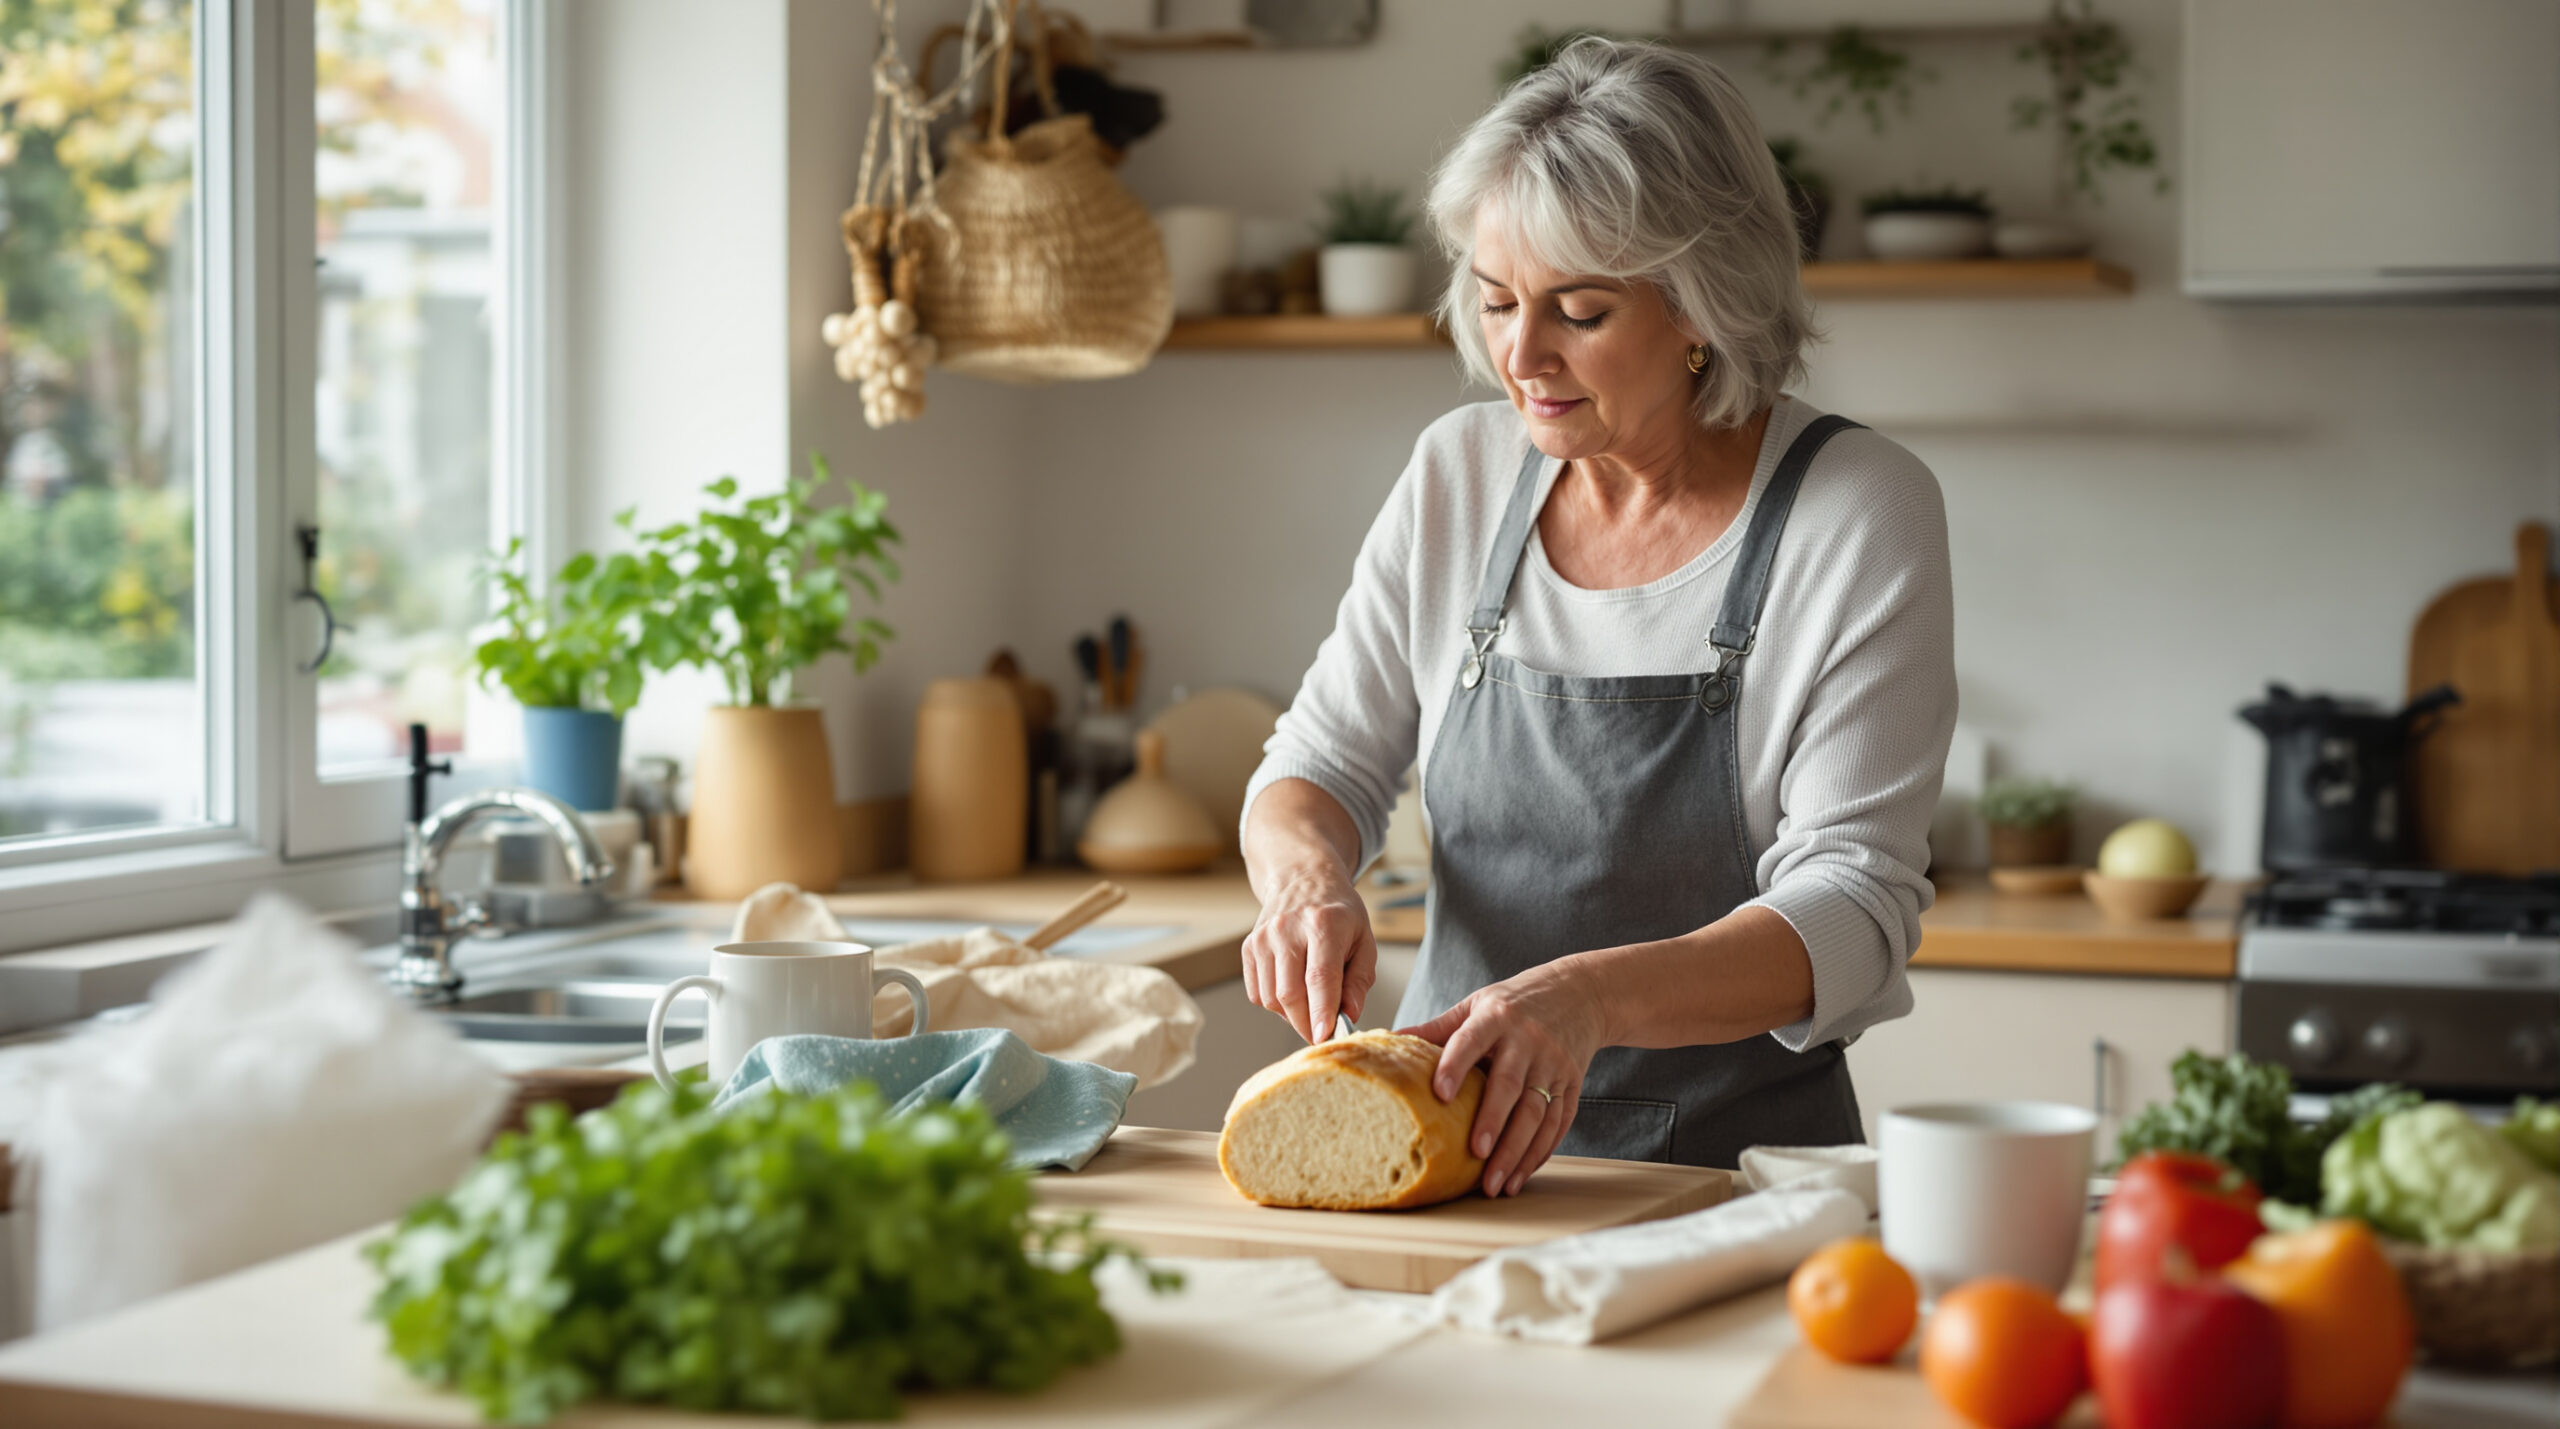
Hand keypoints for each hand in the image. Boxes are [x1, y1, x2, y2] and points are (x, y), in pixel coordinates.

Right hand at [1241, 862, 1377, 1043]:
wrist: (1302, 879)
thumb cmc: (1339, 914)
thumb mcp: (1363, 940)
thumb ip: (1359, 980)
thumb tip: (1349, 1015)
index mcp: (1323, 923)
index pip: (1320, 977)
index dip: (1322, 1012)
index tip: (1326, 1038)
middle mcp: (1287, 928)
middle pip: (1291, 993)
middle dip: (1306, 1024)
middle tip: (1322, 1035)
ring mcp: (1263, 937)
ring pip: (1271, 999)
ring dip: (1292, 1016)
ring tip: (1310, 1007)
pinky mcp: (1248, 947)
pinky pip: (1257, 994)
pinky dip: (1275, 1004)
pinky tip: (1293, 991)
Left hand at [1402, 959, 1608, 1197]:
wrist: (1580, 994)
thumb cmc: (1516, 1002)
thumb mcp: (1476, 1004)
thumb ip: (1438, 1028)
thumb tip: (1390, 1040)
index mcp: (1497, 1017)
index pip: (1471, 1041)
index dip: (1455, 1066)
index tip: (1439, 1095)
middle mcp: (1529, 1040)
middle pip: (1510, 1086)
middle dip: (1493, 1123)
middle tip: (1476, 1155)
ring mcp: (1555, 1064)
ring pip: (1538, 1114)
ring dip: (1517, 1152)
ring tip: (1496, 1184)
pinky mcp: (1572, 1084)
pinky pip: (1559, 1123)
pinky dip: (1540, 1152)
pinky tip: (1521, 1174)